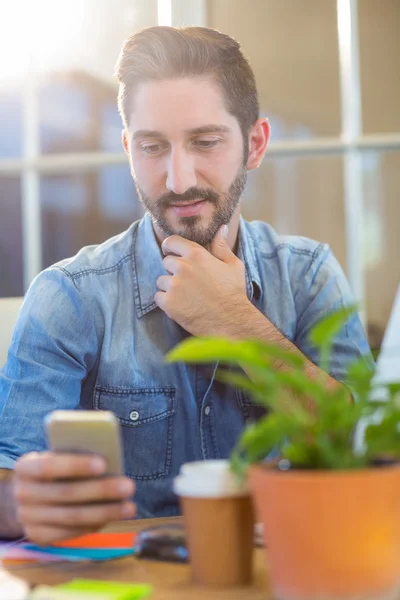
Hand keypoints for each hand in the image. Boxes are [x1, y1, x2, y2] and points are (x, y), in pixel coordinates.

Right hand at [13, 452, 135, 544]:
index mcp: (25, 467)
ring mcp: (28, 518)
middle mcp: (22, 493)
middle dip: (101, 490)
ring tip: (130, 507)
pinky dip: (94, 524)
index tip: (103, 463)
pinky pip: (71, 532)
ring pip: (72, 516)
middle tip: (129, 486)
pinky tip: (113, 517)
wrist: (30, 494)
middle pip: (66, 493)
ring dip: (105, 512)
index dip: (75, 465)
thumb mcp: (59, 456)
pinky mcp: (38, 536)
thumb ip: (76, 455)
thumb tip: (109, 462)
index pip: (49, 466)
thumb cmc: (55, 469)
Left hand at [155, 226, 249, 335]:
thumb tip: (222, 228)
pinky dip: (167, 302)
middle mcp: (183, 267)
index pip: (171, 241)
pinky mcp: (169, 303)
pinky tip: (181, 306)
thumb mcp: (233, 265)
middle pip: (166, 262)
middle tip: (187, 282)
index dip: (170, 247)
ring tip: (186, 296)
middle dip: (173, 271)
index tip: (172, 253)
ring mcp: (174, 285)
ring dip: (170, 287)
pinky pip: (158, 297)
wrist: (232, 321)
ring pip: (161, 281)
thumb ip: (222, 246)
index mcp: (196, 254)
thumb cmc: (234, 293)